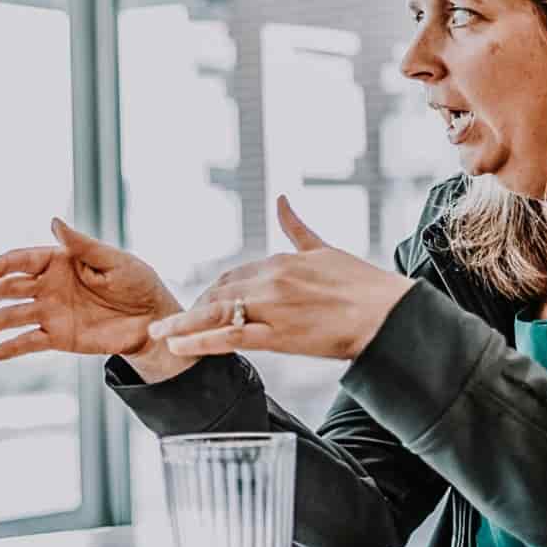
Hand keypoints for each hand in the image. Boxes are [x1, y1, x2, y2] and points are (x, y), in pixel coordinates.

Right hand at [0, 218, 181, 362]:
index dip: (5, 264)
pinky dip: (9, 348)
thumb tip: (54, 221)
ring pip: (14, 316)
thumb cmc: (137, 282)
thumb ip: (82, 245)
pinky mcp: (59, 337)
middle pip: (11, 289)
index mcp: (61, 262)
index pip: (25, 260)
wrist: (152, 320)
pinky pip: (29, 342)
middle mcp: (51, 286)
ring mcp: (52, 312)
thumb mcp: (113, 260)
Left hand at [148, 196, 415, 361]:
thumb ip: (297, 227)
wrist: (389, 316)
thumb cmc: (364, 286)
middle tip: (174, 323)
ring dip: (183, 324)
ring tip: (158, 334)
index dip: (215, 291)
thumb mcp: (326, 250)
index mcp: (282, 260)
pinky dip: (201, 342)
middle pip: (219, 293)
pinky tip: (179, 347)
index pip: (235, 275)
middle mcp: (271, 280)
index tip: (203, 303)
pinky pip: (230, 338)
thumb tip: (281, 199)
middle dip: (194, 308)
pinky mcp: (278, 336)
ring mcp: (272, 308)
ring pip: (216, 314)